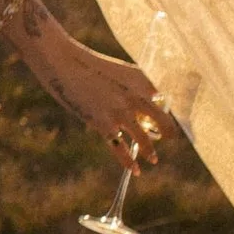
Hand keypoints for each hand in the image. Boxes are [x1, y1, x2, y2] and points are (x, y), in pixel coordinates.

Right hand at [29, 32, 169, 163]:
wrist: (64, 63)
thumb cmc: (90, 67)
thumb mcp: (120, 74)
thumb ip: (135, 90)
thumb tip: (146, 114)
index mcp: (143, 81)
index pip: (166, 103)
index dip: (168, 111)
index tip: (168, 119)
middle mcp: (136, 98)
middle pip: (164, 123)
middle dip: (169, 134)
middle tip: (169, 138)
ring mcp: (121, 113)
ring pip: (144, 140)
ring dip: (150, 151)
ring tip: (153, 159)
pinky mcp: (104, 124)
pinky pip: (121, 149)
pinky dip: (129, 162)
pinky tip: (136, 170)